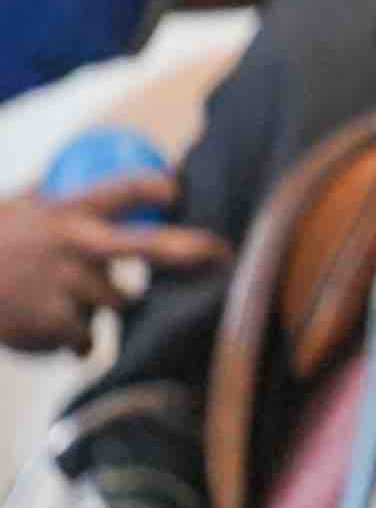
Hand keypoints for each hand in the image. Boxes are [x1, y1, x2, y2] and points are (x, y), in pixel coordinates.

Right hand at [0, 180, 226, 352]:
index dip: (155, 186)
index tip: (178, 187)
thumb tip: (102, 168)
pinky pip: (86, 337)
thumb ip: (60, 195)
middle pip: (148, 247)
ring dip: (106, 304)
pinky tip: (54, 331)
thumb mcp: (20, 207)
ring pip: (119, 301)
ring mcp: (64, 284)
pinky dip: (77, 340)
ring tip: (74, 298)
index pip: (121, 190)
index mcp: (63, 211)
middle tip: (223, 253)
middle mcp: (70, 244)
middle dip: (192, 250)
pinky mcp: (53, 322)